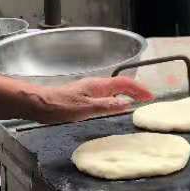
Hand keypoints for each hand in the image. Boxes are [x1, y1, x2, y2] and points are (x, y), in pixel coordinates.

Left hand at [32, 76, 151, 122]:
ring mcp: (89, 90)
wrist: (39, 104)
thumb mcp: (85, 108)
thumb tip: (126, 103)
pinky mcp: (84, 96)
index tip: (150, 96)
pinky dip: (117, 98)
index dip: (139, 89)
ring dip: (127, 93)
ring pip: (114, 89)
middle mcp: (96, 85)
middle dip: (136, 90)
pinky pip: (107, 95)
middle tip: (147, 100)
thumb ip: (106, 105)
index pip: (124, 83)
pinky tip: (115, 106)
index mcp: (98, 85)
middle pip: (121, 84)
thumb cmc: (60, 106)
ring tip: (136, 102)